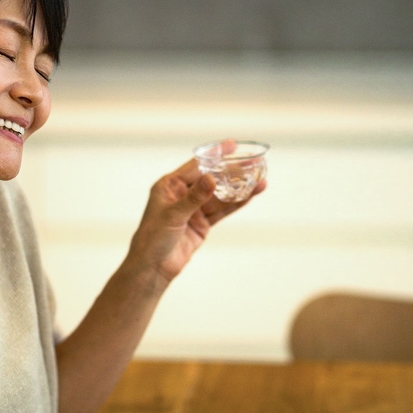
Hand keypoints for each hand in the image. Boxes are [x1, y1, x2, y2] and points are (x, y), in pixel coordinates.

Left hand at [129, 154, 265, 282]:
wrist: (153, 267)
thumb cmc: (153, 239)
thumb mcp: (173, 215)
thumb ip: (194, 198)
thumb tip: (211, 179)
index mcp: (169, 185)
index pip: (196, 165)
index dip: (216, 154)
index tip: (233, 145)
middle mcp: (182, 194)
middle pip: (212, 179)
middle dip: (232, 172)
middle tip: (253, 163)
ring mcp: (194, 209)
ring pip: (220, 196)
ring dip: (239, 189)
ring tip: (259, 181)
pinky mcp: (202, 224)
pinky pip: (221, 211)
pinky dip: (236, 204)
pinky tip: (250, 196)